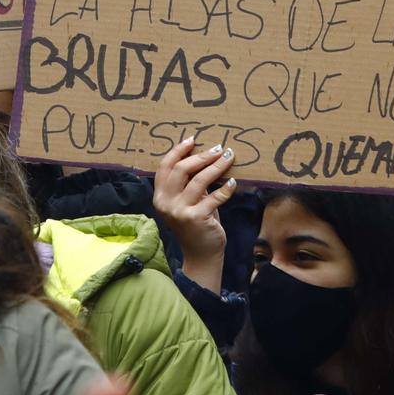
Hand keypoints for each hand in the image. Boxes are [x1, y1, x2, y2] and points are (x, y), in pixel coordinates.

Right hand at [152, 137, 234, 292]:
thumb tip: (204, 156)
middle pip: (181, 169)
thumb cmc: (196, 224)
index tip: (193, 140)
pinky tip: (233, 182)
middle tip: (218, 148)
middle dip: (201, 156)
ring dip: (216, 166)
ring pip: (199, 180)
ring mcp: (179, 211)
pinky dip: (225, 189)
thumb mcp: (186, 202)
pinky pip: (213, 197)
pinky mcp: (196, 218)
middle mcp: (165, 203)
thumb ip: (188, 184)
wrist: (201, 255)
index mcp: (160, 196)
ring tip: (228, 158)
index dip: (178, 151)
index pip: (165, 167)